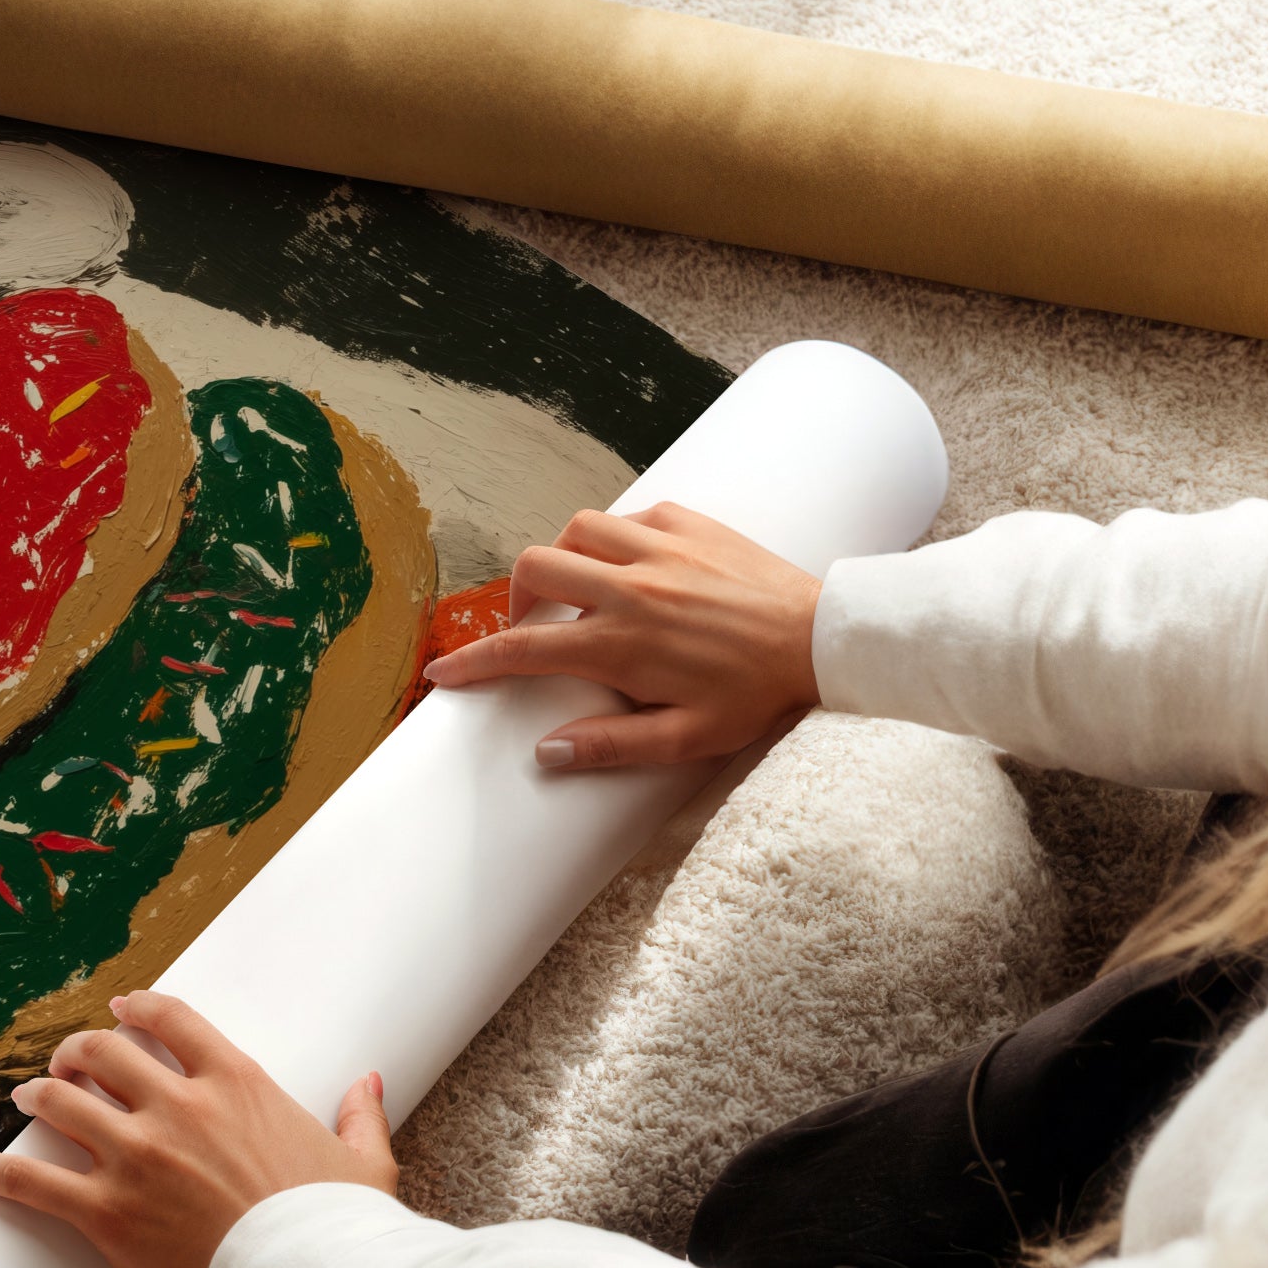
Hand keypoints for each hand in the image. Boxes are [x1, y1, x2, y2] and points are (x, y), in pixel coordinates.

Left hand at [0, 991, 394, 1267]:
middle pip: (102, 1053)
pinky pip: (31, 1181)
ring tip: (25, 1098)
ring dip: (37, 1095)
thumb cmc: (339, 1226)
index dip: (136, 1009)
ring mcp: (137, 1156)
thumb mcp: (362, 1161)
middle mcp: (178, 1107)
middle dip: (76, 1051)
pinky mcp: (108, 1212)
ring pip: (61, 1102)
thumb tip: (368, 1082)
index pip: (170, 1020)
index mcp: (235, 1083)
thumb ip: (359, 1114)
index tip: (119, 1010)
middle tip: (65, 1062)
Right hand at [422, 503, 820, 770]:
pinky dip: (614, 538)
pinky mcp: (689, 522)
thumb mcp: (687, 738)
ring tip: (577, 589)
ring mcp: (659, 548)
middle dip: (515, 598)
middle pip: (534, 569)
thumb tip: (547, 751)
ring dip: (562, 558)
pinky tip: (631, 565)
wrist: (823, 639)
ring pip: (575, 530)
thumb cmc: (757, 695)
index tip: (444, 673)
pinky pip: (628, 516)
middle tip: (531, 626)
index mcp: (622, 644)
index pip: (523, 649)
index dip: (473, 662)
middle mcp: (630, 588)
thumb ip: (612, 745)